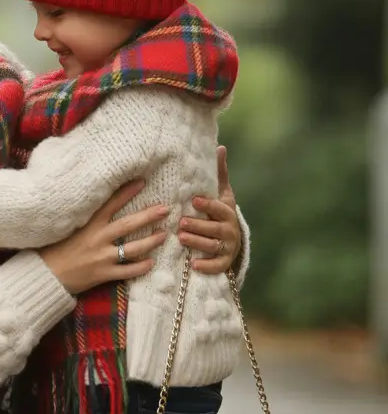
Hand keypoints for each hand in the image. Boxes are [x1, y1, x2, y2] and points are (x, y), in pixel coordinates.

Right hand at [40, 181, 167, 295]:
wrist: (45, 275)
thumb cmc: (54, 250)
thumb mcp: (68, 228)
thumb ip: (85, 219)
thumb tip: (101, 205)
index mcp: (88, 225)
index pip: (111, 204)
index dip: (127, 192)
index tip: (142, 181)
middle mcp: (98, 239)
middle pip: (128, 224)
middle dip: (149, 216)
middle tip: (165, 209)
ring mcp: (102, 257)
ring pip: (133, 248)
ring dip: (150, 241)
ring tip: (163, 235)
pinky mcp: (103, 274)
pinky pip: (127, 271)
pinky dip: (141, 267)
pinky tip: (151, 263)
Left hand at [178, 145, 241, 273]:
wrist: (231, 241)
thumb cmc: (221, 213)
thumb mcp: (222, 194)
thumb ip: (219, 173)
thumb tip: (220, 147)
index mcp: (227, 211)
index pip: (219, 207)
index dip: (208, 204)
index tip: (194, 200)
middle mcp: (229, 229)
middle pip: (214, 228)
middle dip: (199, 226)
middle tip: (182, 223)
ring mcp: (227, 247)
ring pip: (212, 246)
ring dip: (198, 243)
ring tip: (182, 238)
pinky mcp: (224, 263)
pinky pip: (217, 266)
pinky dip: (206, 266)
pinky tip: (194, 265)